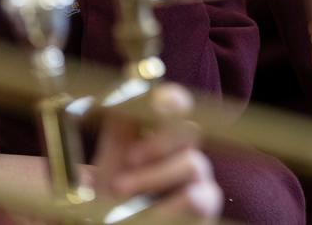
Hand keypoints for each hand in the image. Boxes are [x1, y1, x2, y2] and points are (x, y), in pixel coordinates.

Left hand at [94, 83, 221, 220]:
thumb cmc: (109, 207)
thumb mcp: (106, 170)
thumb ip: (117, 136)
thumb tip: (122, 97)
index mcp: (159, 139)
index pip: (176, 107)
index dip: (172, 99)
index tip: (156, 101)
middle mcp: (183, 156)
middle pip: (192, 128)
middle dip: (161, 140)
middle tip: (130, 158)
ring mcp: (198, 183)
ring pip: (194, 162)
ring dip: (154, 177)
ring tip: (121, 194)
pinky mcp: (205, 208)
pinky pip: (198, 197)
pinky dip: (168, 206)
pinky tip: (147, 215)